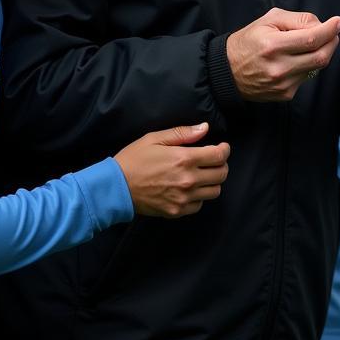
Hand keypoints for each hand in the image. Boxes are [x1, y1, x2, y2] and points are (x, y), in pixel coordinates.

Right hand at [114, 123, 229, 217]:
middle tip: (213, 161)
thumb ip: (183, 133)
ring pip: (214, 191)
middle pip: (222, 174)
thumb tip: (204, 128)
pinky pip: (199, 205)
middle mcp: (188, 180)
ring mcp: (183, 198)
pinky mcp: (176, 211)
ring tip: (202, 175)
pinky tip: (190, 189)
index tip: (222, 147)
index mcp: (184, 159)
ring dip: (212, 182)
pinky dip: (199, 197)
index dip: (224, 150)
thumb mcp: (155, 138)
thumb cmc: (133, 160)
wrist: (114, 188)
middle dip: (221, 165)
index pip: (219, 155)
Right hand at [226, 9, 339, 101]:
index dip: (330, 30)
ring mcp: (283, 84)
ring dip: (319, 53)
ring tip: (305, 45)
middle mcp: (279, 68)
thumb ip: (298, 19)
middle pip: (321, 56)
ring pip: (316, 67)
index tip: (338, 22)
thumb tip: (322, 24)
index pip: (313, 38)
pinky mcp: (285, 94)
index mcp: (273, 46)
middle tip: (332, 32)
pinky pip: (306, 77)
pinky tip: (294, 60)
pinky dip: (307, 66)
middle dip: (332, 42)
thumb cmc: (248, 41)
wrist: (227, 71)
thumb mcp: (269, 20)